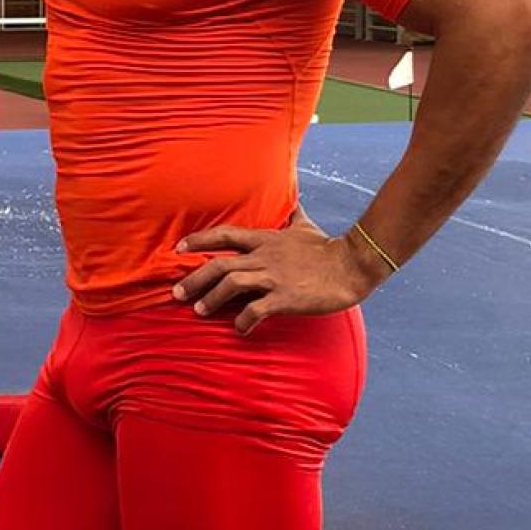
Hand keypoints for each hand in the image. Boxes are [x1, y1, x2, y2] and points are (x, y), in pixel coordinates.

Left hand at [171, 212, 384, 335]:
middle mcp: (264, 256)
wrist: (353, 265)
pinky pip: (256, 309)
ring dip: (212, 298)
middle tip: (176, 293)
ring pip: (232, 284)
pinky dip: (243, 320)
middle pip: (219, 264)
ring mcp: (274, 276)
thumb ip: (291, 215)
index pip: (224, 235)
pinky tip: (239, 329)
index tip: (178, 249)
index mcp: (265, 239)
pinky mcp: (286, 297)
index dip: (199, 240)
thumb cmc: (327, 247)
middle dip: (194, 278)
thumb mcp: (304, 226)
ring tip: (199, 311)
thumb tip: (293, 201)